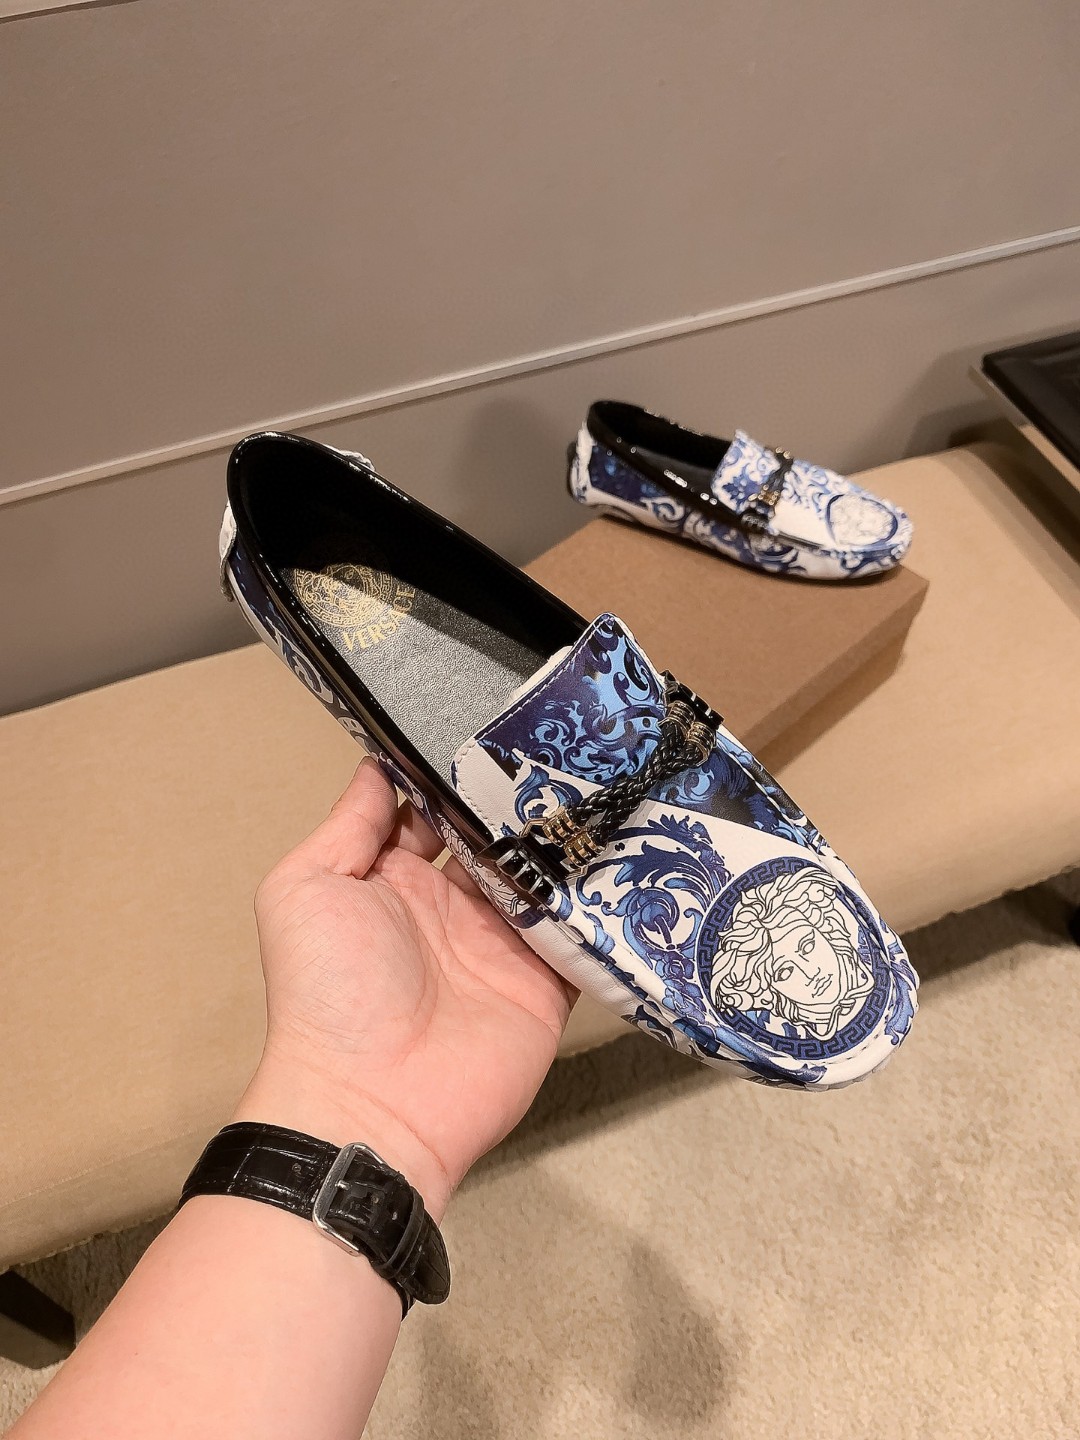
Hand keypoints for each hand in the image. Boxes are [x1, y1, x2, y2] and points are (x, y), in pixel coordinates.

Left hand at [234, 759, 575, 1217]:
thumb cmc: (326, 994)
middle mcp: (451, 909)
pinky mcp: (546, 983)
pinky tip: (625, 852)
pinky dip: (599, 902)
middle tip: (562, 746)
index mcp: (393, 881)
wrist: (375, 1103)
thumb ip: (347, 825)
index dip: (456, 773)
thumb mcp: (306, 889)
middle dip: (523, 799)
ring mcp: (501, 946)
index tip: (491, 724)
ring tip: (604, 782)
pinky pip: (580, 934)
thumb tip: (377, 763)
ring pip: (544, 878)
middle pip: (496, 840)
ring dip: (566, 842)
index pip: (433, 813)